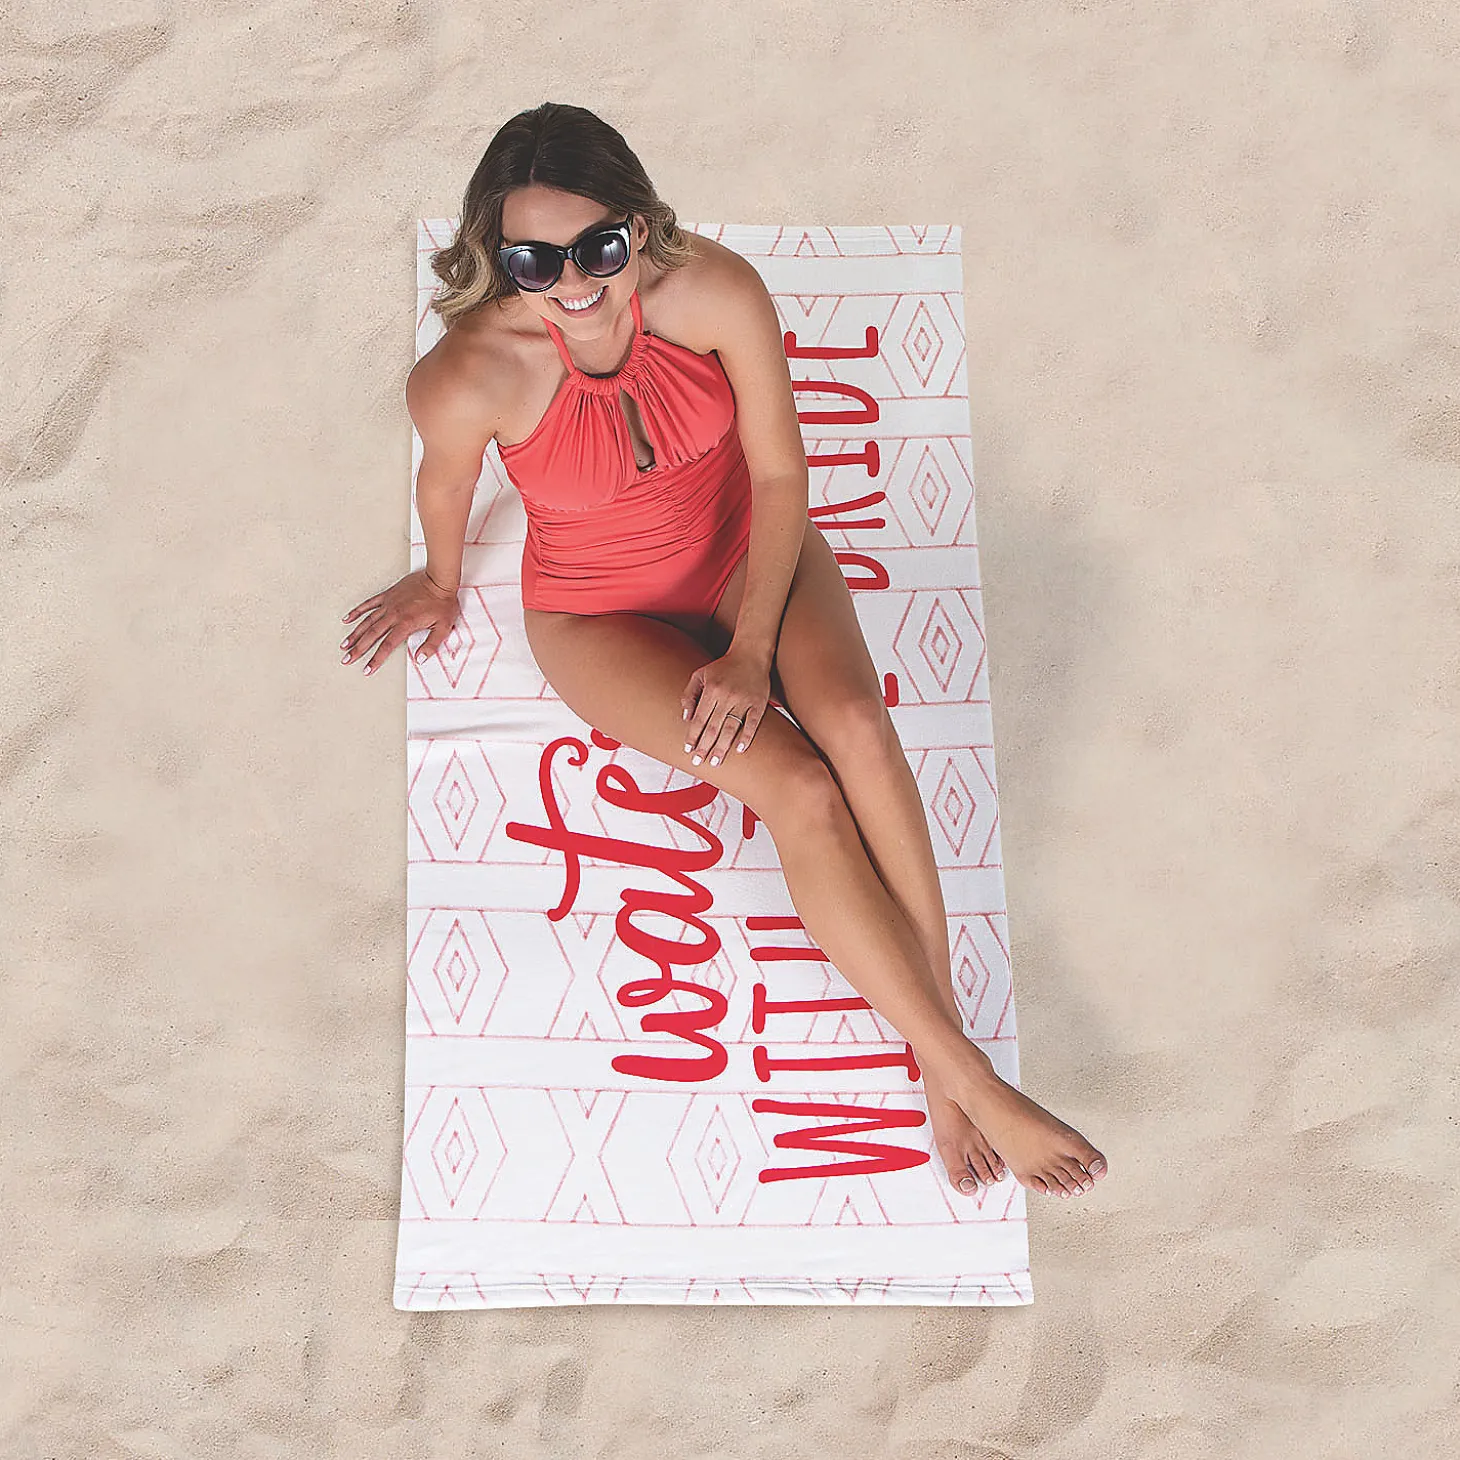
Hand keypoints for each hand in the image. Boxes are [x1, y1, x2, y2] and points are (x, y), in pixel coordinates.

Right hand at [340, 568, 458, 675]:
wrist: (439, 579)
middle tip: (347, 659)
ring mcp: (389, 604)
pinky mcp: (388, 595)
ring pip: (367, 621)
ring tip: (344, 644)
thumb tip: (420, 660)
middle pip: (371, 635)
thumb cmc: (442, 602)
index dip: (376, 659)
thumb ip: (431, 645)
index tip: (367, 669)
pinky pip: (369, 604)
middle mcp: (394, 615)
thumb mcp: (443, 627)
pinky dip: (357, 611)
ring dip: (355, 633)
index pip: (387, 646)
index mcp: (406, 624)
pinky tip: (347, 618)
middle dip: (358, 649)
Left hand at [680, 648, 770, 767]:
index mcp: (712, 690)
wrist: (750, 653)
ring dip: (723, 746)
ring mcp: (744, 700)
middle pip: (713, 727)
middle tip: (698, 762)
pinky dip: (747, 736)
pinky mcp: (759, 703)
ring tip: (715, 761)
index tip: (688, 750)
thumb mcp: (700, 675)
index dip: (693, 736)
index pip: (699, 719)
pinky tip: (740, 750)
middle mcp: (727, 696)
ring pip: (731, 728)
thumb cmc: (722, 667)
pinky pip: (753, 723)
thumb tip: (685, 718)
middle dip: (704, 746)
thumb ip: (689, 695)